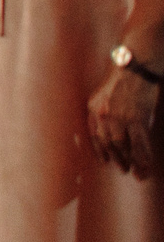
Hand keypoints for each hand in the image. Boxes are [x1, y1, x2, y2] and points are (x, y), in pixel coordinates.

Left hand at [89, 62, 161, 176]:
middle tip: (124, 169)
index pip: (95, 134)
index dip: (100, 150)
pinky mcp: (136, 119)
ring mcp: (119, 118)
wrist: (135, 68)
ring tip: (137, 173)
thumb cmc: (124, 81)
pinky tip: (147, 165)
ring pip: (124, 146)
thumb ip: (107, 112)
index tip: (105, 161)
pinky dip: (143, 157)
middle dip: (118, 159)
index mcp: (94, 107)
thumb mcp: (106, 95)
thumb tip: (117, 133)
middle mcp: (103, 114)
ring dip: (131, 161)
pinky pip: (139, 143)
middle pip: (109, 143)